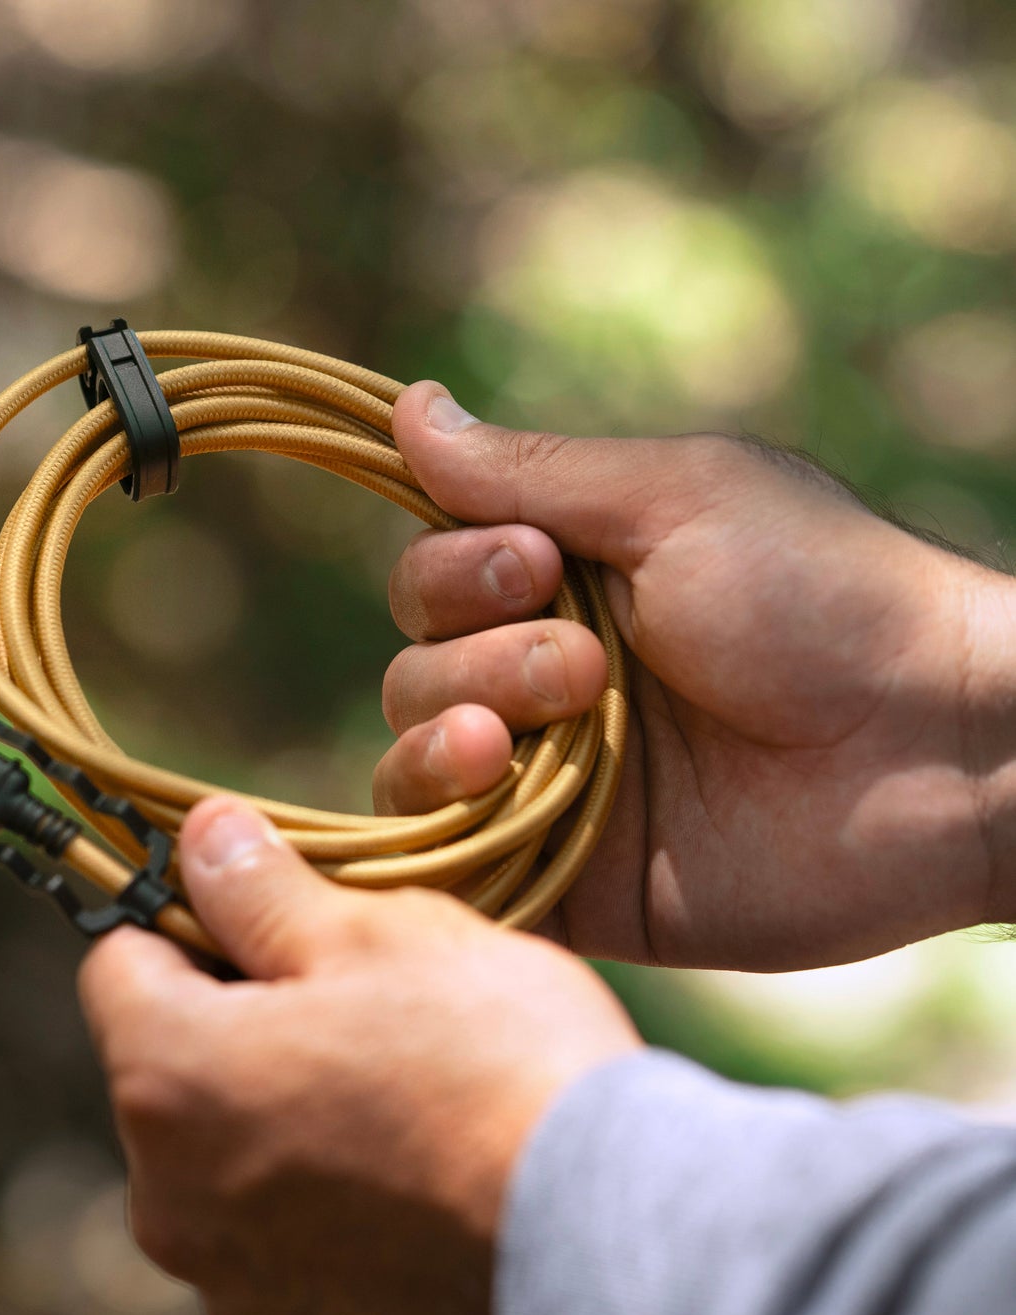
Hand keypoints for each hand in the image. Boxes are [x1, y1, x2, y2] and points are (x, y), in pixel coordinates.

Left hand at [78, 796, 638, 1314]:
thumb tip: (201, 835)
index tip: (265, 917)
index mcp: (169, 1079)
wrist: (623, 1258)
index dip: (188, 919)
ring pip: (231, 1162)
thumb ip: (263, 888)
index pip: (119, 962)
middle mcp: (171, 1201)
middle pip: (174, 1069)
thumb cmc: (494, 1066)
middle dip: (243, 1022)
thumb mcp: (379, 934)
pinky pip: (286, 1251)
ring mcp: (236, 1291)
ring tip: (407, 1098)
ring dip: (286, 1118)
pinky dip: (329, 1211)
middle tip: (362, 1000)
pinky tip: (422, 1185)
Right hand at [377, 382, 1015, 969]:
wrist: (939, 754)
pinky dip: (440, 827)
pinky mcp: (565, 875)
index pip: (432, 577)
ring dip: (445, 737)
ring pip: (409, 761)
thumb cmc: (824, 599)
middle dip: (479, 659)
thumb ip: (533, 472)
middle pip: (416, 666)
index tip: (536, 565)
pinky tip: (493, 792)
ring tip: (528, 736)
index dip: (453, 572)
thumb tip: (410, 405)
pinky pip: (449, 860)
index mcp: (570, 586)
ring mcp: (552, 783)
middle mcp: (546, 683)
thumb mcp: (678, 498)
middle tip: (591, 666)